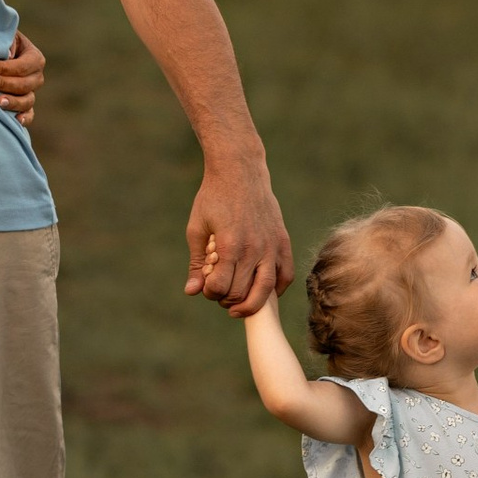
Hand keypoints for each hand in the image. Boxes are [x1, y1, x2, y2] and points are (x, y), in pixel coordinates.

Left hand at [0, 25, 46, 127]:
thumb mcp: (2, 38)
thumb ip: (5, 45)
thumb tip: (7, 56)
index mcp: (34, 57)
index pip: (24, 66)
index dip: (5, 68)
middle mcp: (36, 76)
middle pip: (25, 84)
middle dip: (4, 84)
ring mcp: (31, 93)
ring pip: (27, 100)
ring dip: (13, 102)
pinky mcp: (24, 106)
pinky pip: (29, 115)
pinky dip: (24, 118)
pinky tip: (15, 120)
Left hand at [186, 156, 290, 315]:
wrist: (240, 170)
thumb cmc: (213, 198)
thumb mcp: (196, 228)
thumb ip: (196, 263)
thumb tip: (191, 292)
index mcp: (229, 245)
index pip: (219, 287)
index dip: (210, 292)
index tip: (206, 285)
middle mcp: (254, 249)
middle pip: (241, 293)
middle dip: (226, 299)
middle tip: (220, 294)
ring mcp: (271, 246)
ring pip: (266, 291)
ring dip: (251, 304)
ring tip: (239, 306)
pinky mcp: (282, 241)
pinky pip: (286, 276)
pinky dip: (276, 290)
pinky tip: (263, 292)